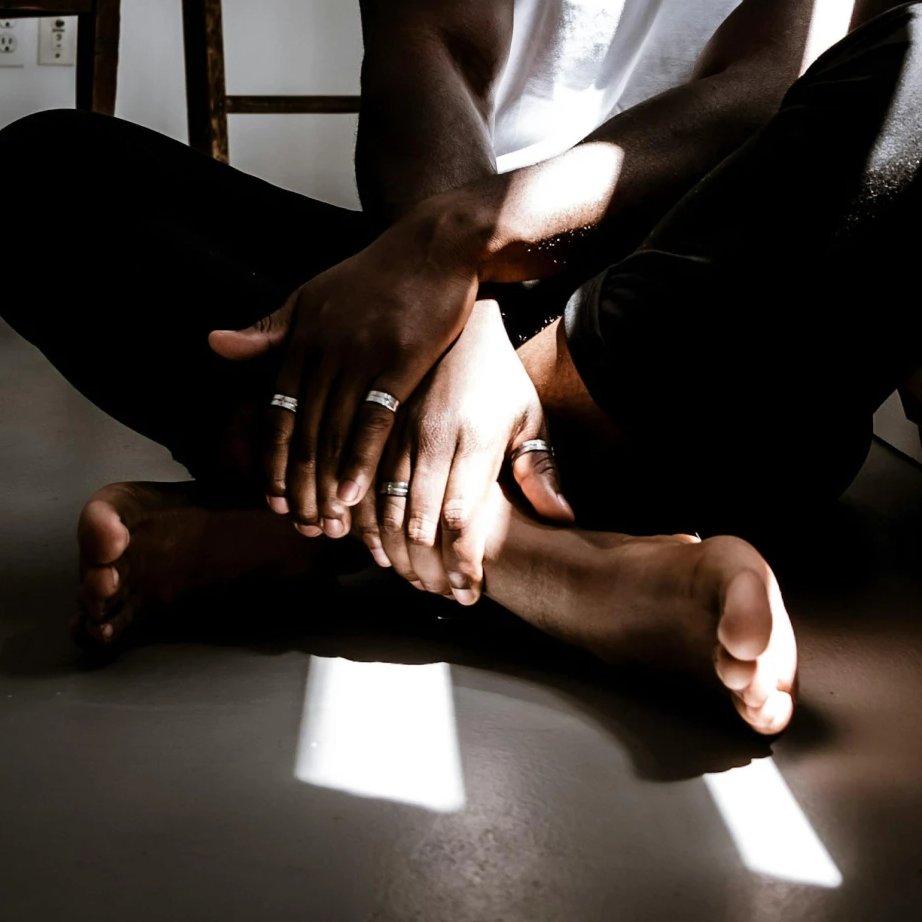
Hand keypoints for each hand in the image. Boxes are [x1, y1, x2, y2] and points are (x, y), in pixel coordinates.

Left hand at [207, 199, 483, 532]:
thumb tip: (213, 344)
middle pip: (303, 432)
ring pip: (333, 433)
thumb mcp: (313, 297)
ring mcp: (361, 353)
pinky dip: (360, 461)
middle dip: (299, 486)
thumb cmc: (374, 277)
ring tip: (327, 525)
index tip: (275, 502)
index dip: (274, 462)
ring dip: (326, 485)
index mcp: (300, 337)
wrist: (433, 245)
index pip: (277, 413)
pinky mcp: (401, 359)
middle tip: (302, 528)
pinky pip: (374, 420)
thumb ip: (268, 331)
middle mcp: (323, 348)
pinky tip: (354, 495)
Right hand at [362, 299, 572, 600]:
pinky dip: (366, 525)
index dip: (462, 560)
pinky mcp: (373, 429)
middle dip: (429, 569)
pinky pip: (358, 487)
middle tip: (444, 596)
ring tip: (416, 582)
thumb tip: (562, 518)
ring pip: (382, 508)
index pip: (460, 514)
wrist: (457, 325)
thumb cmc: (499, 380)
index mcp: (473, 436)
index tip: (470, 591)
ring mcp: (396, 432)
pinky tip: (381, 549)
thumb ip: (540, 470)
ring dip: (396, 553)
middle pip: (418, 520)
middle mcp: (430, 436)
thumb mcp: (529, 418)